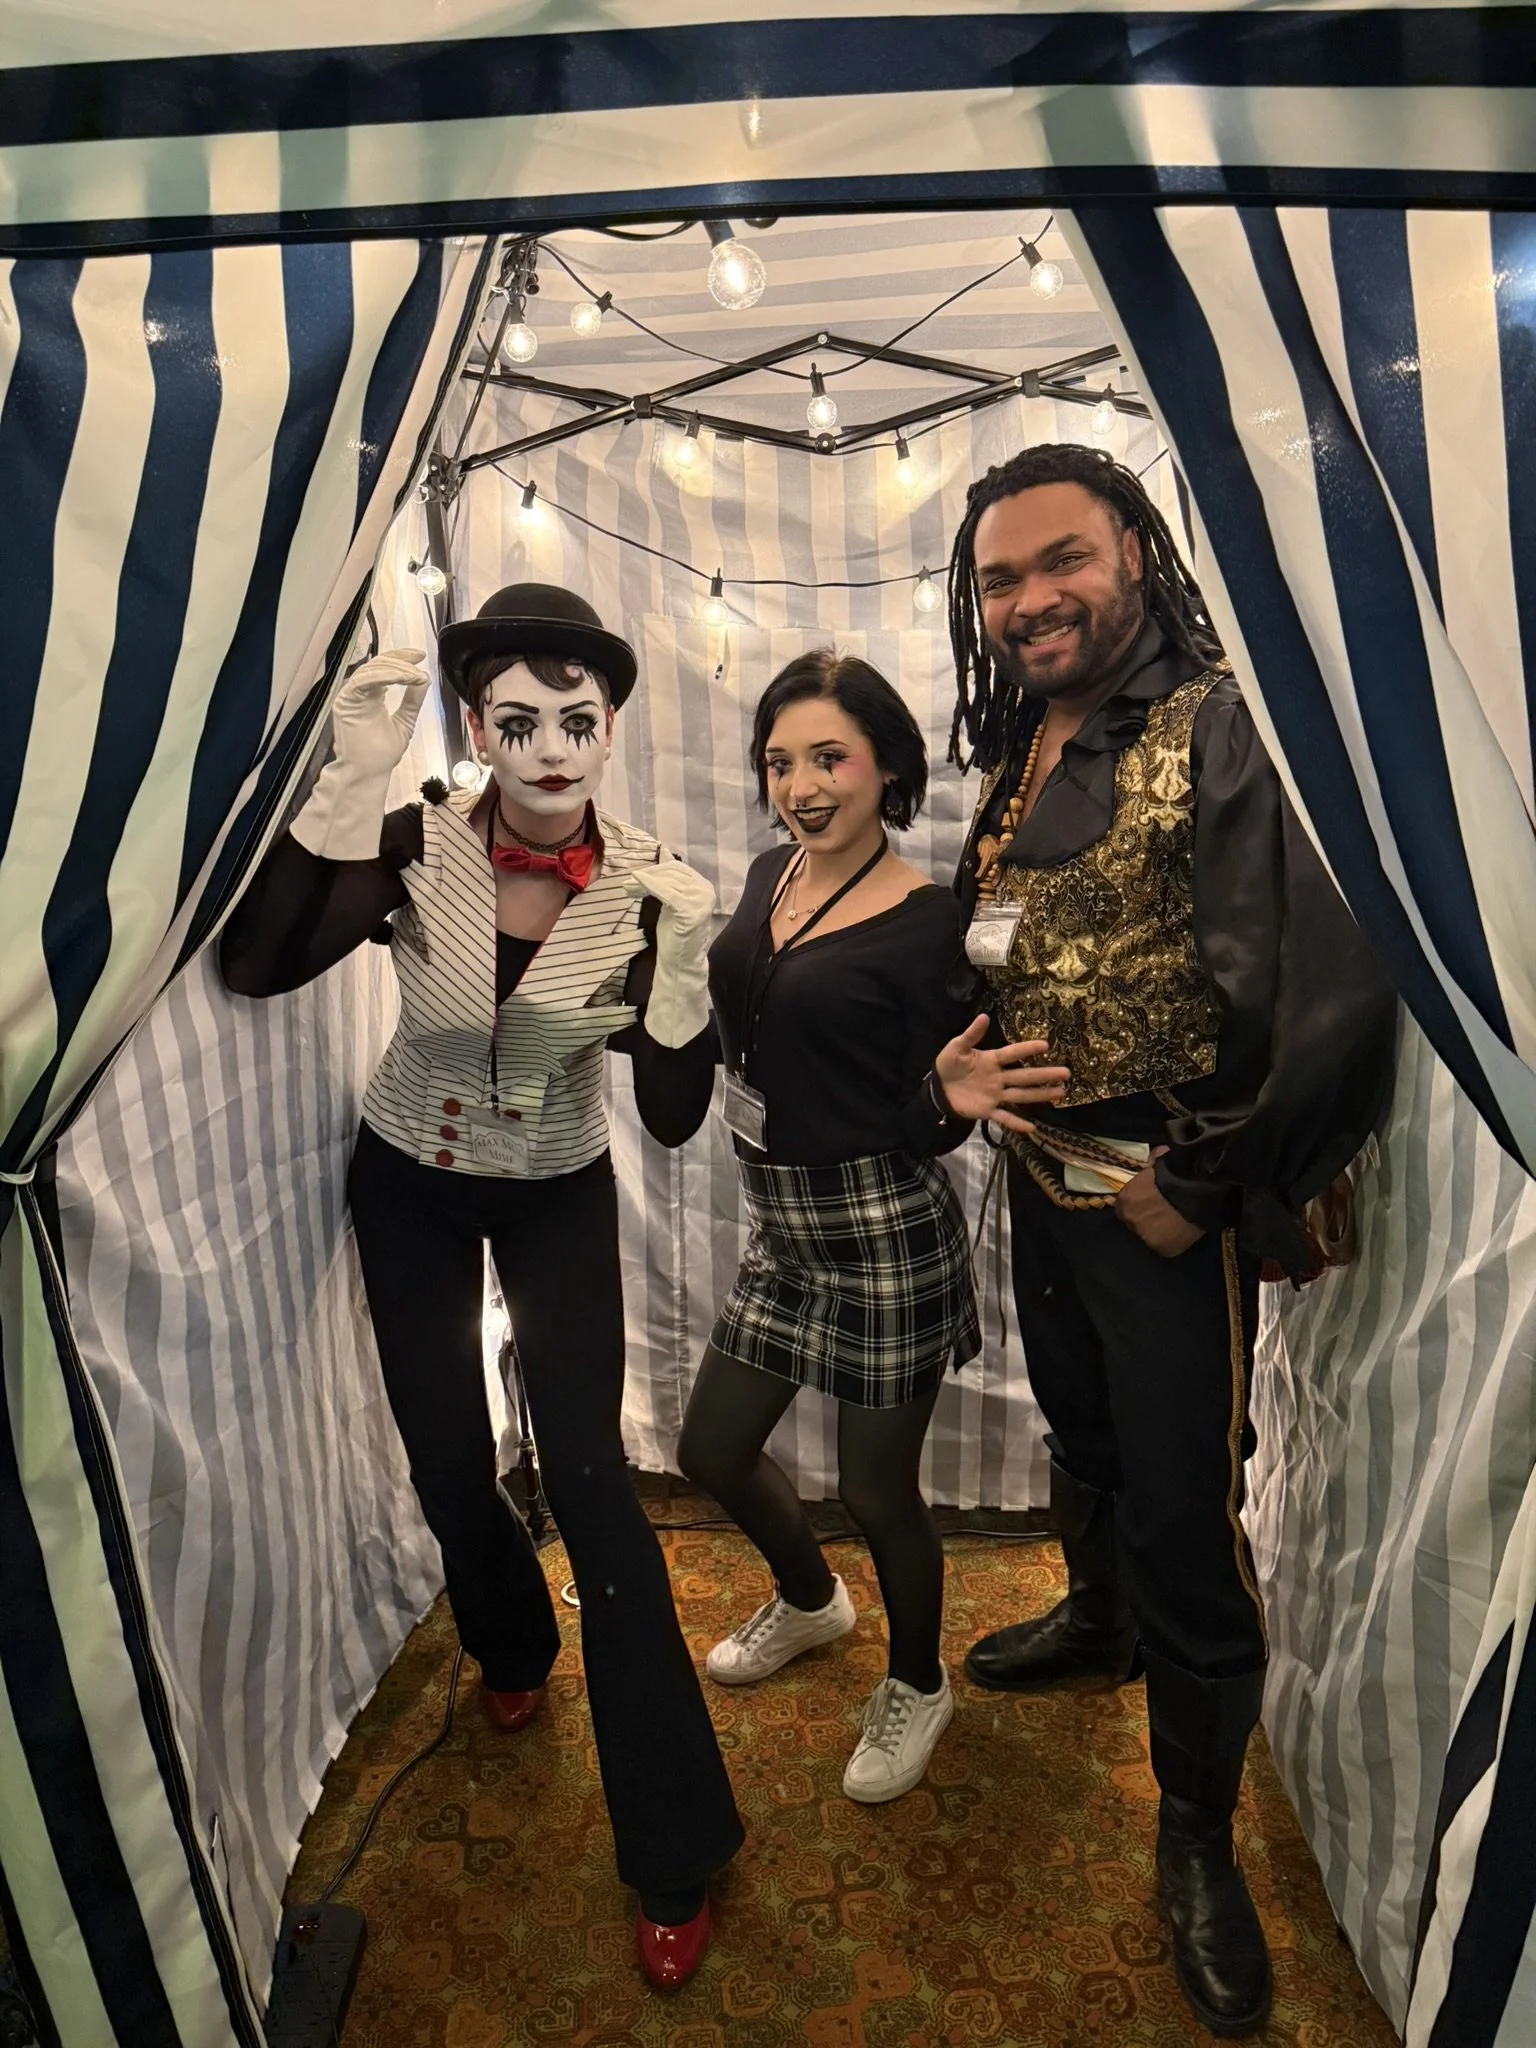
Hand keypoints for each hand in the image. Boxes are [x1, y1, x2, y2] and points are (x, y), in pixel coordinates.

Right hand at [330, 649, 430, 776]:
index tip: (420, 657)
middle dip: (401, 660)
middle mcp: (358, 693)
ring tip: (415, 675)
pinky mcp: (346, 702)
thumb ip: (412, 700)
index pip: (384, 668)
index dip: (401, 658)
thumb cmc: (380, 755)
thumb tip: (423, 680)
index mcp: (370, 695)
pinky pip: (363, 681)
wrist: (368, 773)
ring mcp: (350, 696)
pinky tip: (402, 678)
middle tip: (419, 664)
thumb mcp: (405, 721)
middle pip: (378, 664)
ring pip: (371, 670)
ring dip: (396, 669)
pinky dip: (385, 676)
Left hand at [623, 857, 715, 962]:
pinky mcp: (690, 911)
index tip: (634, 877)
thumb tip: (664, 850)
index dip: (654, 869)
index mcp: (703, 885)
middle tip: (627, 884)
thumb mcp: (672, 899)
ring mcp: (700, 901)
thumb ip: (670, 877)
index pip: (676, 868)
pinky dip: (650, 885)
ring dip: (643, 883)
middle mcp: (705, 890)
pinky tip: (636, 881)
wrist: (681, 961)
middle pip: (671, 873)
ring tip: (628, 889)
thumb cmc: (676, 932)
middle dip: (647, 876)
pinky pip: (666, 893)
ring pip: (667, 882)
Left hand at [933, 1015, 1069, 1130]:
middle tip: (1066, 1073)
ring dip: (1040, 1095)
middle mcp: (998, 1077)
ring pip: (1021, 1095)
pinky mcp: (987, 1110)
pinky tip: (1032, 1128)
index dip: (1027, 1049)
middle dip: (1045, 1074)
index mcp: (991, 1060)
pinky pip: (1004, 1117)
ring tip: (1060, 1093)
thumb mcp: (957, 1048)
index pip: (1012, 1053)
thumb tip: (984, 1016)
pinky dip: (1017, 1123)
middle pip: (1024, 1076)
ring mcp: (995, 1095)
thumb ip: (970, 1035)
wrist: (938, 1089)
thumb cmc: (949, 1065)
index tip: (1046, 1045)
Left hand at [1115, 1150, 1203, 1256]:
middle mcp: (1131, 1219)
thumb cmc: (1177, 1172)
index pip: (1124, 1206)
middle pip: (1134, 1222)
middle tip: (1162, 1211)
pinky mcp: (1164, 1248)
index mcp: (1126, 1199)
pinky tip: (1182, 1230)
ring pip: (1150, 1235)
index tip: (1148, 1201)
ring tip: (1174, 1221)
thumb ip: (1150, 1162)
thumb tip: (1152, 1156)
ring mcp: (1146, 1236)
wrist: (1197, 1190)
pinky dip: (1173, 1240)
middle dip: (1146, 1217)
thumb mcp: (1159, 1161)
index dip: (1137, 1203)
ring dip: (1158, 1229)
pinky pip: (1166, 1246)